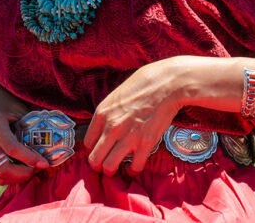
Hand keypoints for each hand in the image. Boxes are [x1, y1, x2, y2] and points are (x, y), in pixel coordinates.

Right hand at [0, 71, 50, 185]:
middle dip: (22, 174)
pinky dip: (9, 174)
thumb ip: (29, 124)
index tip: (45, 164)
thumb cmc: (0, 99)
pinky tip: (22, 171)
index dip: (29, 158)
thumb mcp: (16, 107)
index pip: (12, 147)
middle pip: (2, 167)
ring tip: (33, 170)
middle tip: (38, 169)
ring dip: (16, 176)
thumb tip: (50, 142)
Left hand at [84, 58, 185, 175]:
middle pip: (95, 158)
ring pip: (109, 166)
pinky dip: (134, 170)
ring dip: (113, 171)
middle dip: (99, 166)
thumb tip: (107, 126)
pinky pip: (135, 166)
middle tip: (105, 166)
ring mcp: (128, 137)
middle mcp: (111, 127)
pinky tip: (135, 167)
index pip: (87, 142)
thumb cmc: (144, 84)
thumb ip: (109, 112)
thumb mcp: (117, 95)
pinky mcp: (145, 143)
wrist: (167, 84)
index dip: (93, 150)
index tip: (100, 151)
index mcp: (102, 113)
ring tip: (119, 169)